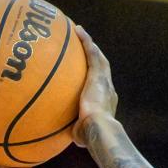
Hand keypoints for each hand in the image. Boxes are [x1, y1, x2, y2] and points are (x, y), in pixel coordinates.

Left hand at [71, 26, 117, 147]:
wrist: (98, 129)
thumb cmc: (88, 137)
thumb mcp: (79, 134)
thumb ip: (71, 130)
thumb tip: (59, 134)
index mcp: (105, 102)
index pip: (99, 88)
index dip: (94, 79)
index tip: (87, 76)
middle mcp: (108, 88)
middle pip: (101, 68)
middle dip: (93, 57)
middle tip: (85, 48)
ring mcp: (104, 79)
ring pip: (98, 57)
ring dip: (89, 44)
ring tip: (79, 33)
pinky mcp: (98, 73)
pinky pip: (91, 52)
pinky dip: (85, 41)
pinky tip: (77, 30)